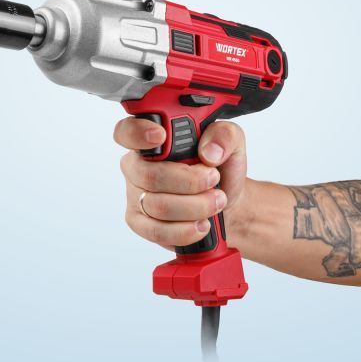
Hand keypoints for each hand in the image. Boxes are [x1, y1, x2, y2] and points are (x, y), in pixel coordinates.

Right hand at [114, 117, 247, 248]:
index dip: (138, 133)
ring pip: (158, 205)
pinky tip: (202, 223)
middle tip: (213, 179)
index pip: (128, 131)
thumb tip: (208, 151)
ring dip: (195, 207)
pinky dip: (186, 230)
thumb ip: (224, 135)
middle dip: (189, 182)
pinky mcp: (140, 223)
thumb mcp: (232, 143)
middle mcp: (137, 165)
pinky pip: (157, 230)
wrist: (227, 204)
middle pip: (149, 175)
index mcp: (151, 138)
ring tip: (216, 201)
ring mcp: (135, 195)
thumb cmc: (221, 169)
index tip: (161, 137)